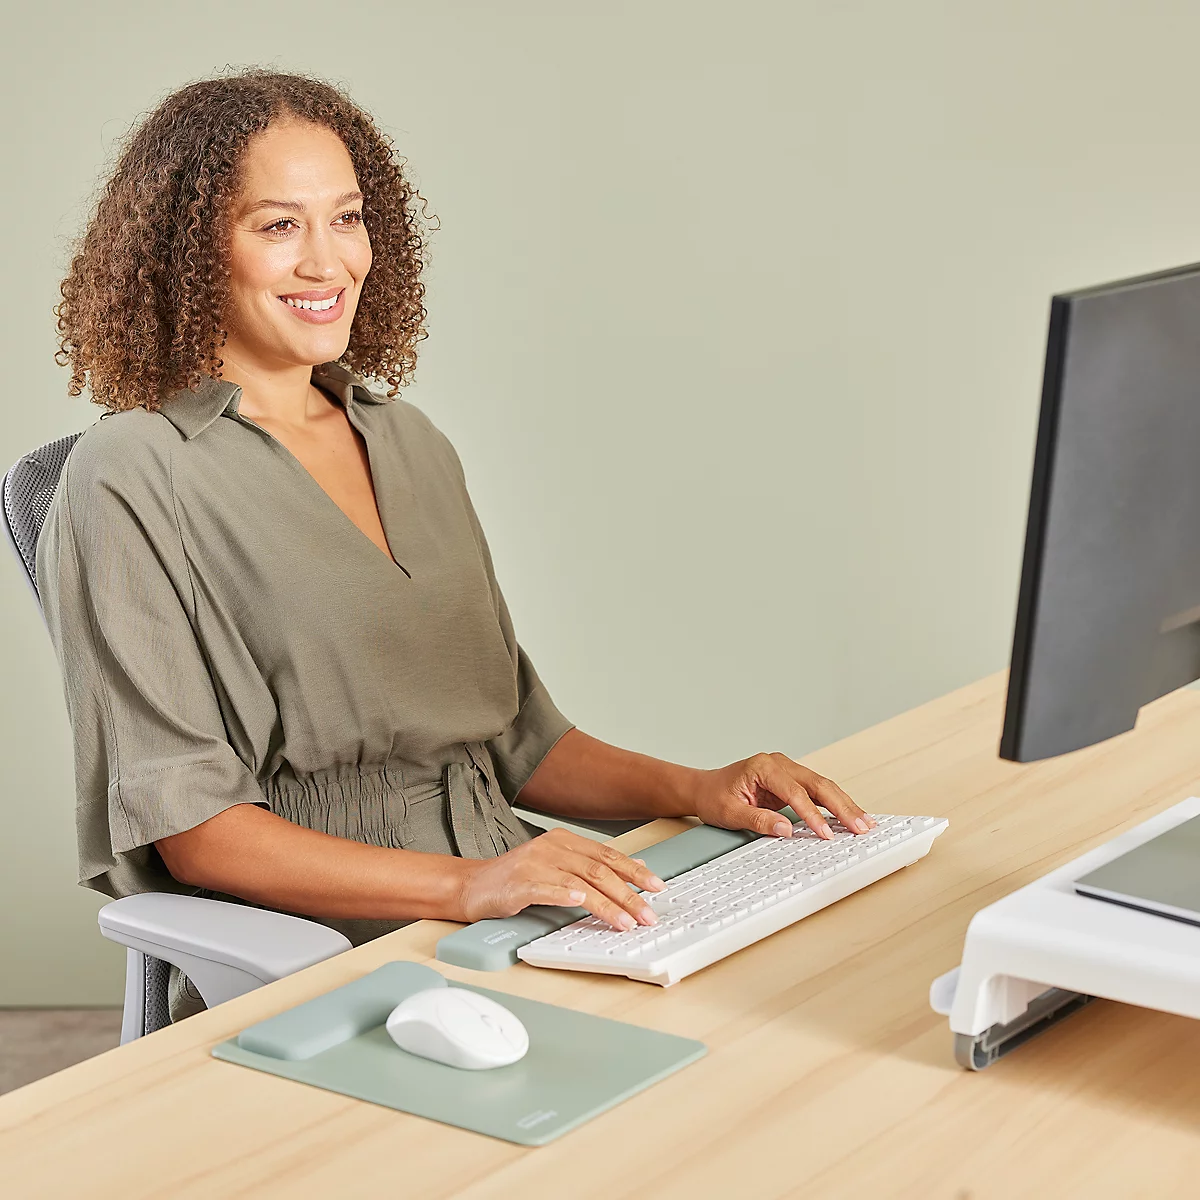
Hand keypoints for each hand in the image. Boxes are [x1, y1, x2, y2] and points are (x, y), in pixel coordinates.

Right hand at [457, 827, 666, 929]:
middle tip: (648, 913)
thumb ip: (592, 865)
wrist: (473, 886)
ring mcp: (535, 863)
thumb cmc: (516, 879)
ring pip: (581, 881)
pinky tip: (580, 902)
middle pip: (599, 869)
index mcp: (564, 840)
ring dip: (608, 904)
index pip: (608, 855)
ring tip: (626, 921)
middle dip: (629, 893)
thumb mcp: (558, 866)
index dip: (635, 871)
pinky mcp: (519, 883)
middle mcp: (552, 847)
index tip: (658, 886)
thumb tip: (635, 867)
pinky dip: (566, 895)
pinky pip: (547, 888)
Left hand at [691, 753, 873, 840]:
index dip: (812, 814)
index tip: (825, 833)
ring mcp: (787, 770)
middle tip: (860, 826)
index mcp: (764, 766)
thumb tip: (786, 830)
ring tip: (864, 822)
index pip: (795, 792)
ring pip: (823, 786)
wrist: (704, 788)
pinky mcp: (791, 781)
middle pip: (818, 784)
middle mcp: (779, 763)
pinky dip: (834, 804)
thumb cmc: (713, 796)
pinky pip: (817, 792)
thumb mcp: (729, 812)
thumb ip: (758, 820)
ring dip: (844, 805)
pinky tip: (849, 815)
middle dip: (842, 806)